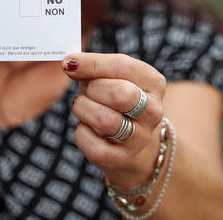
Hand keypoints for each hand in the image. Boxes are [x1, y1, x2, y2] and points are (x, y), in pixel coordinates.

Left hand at [62, 53, 166, 186]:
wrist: (132, 141)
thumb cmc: (117, 101)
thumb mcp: (114, 78)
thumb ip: (95, 67)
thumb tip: (70, 64)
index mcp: (154, 83)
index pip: (123, 67)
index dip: (93, 64)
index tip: (69, 64)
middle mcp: (153, 110)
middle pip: (119, 94)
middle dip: (92, 89)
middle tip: (86, 91)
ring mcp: (141, 137)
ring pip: (105, 120)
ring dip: (83, 110)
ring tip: (84, 107)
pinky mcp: (123, 158)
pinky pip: (94, 145)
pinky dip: (82, 133)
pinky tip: (87, 128)